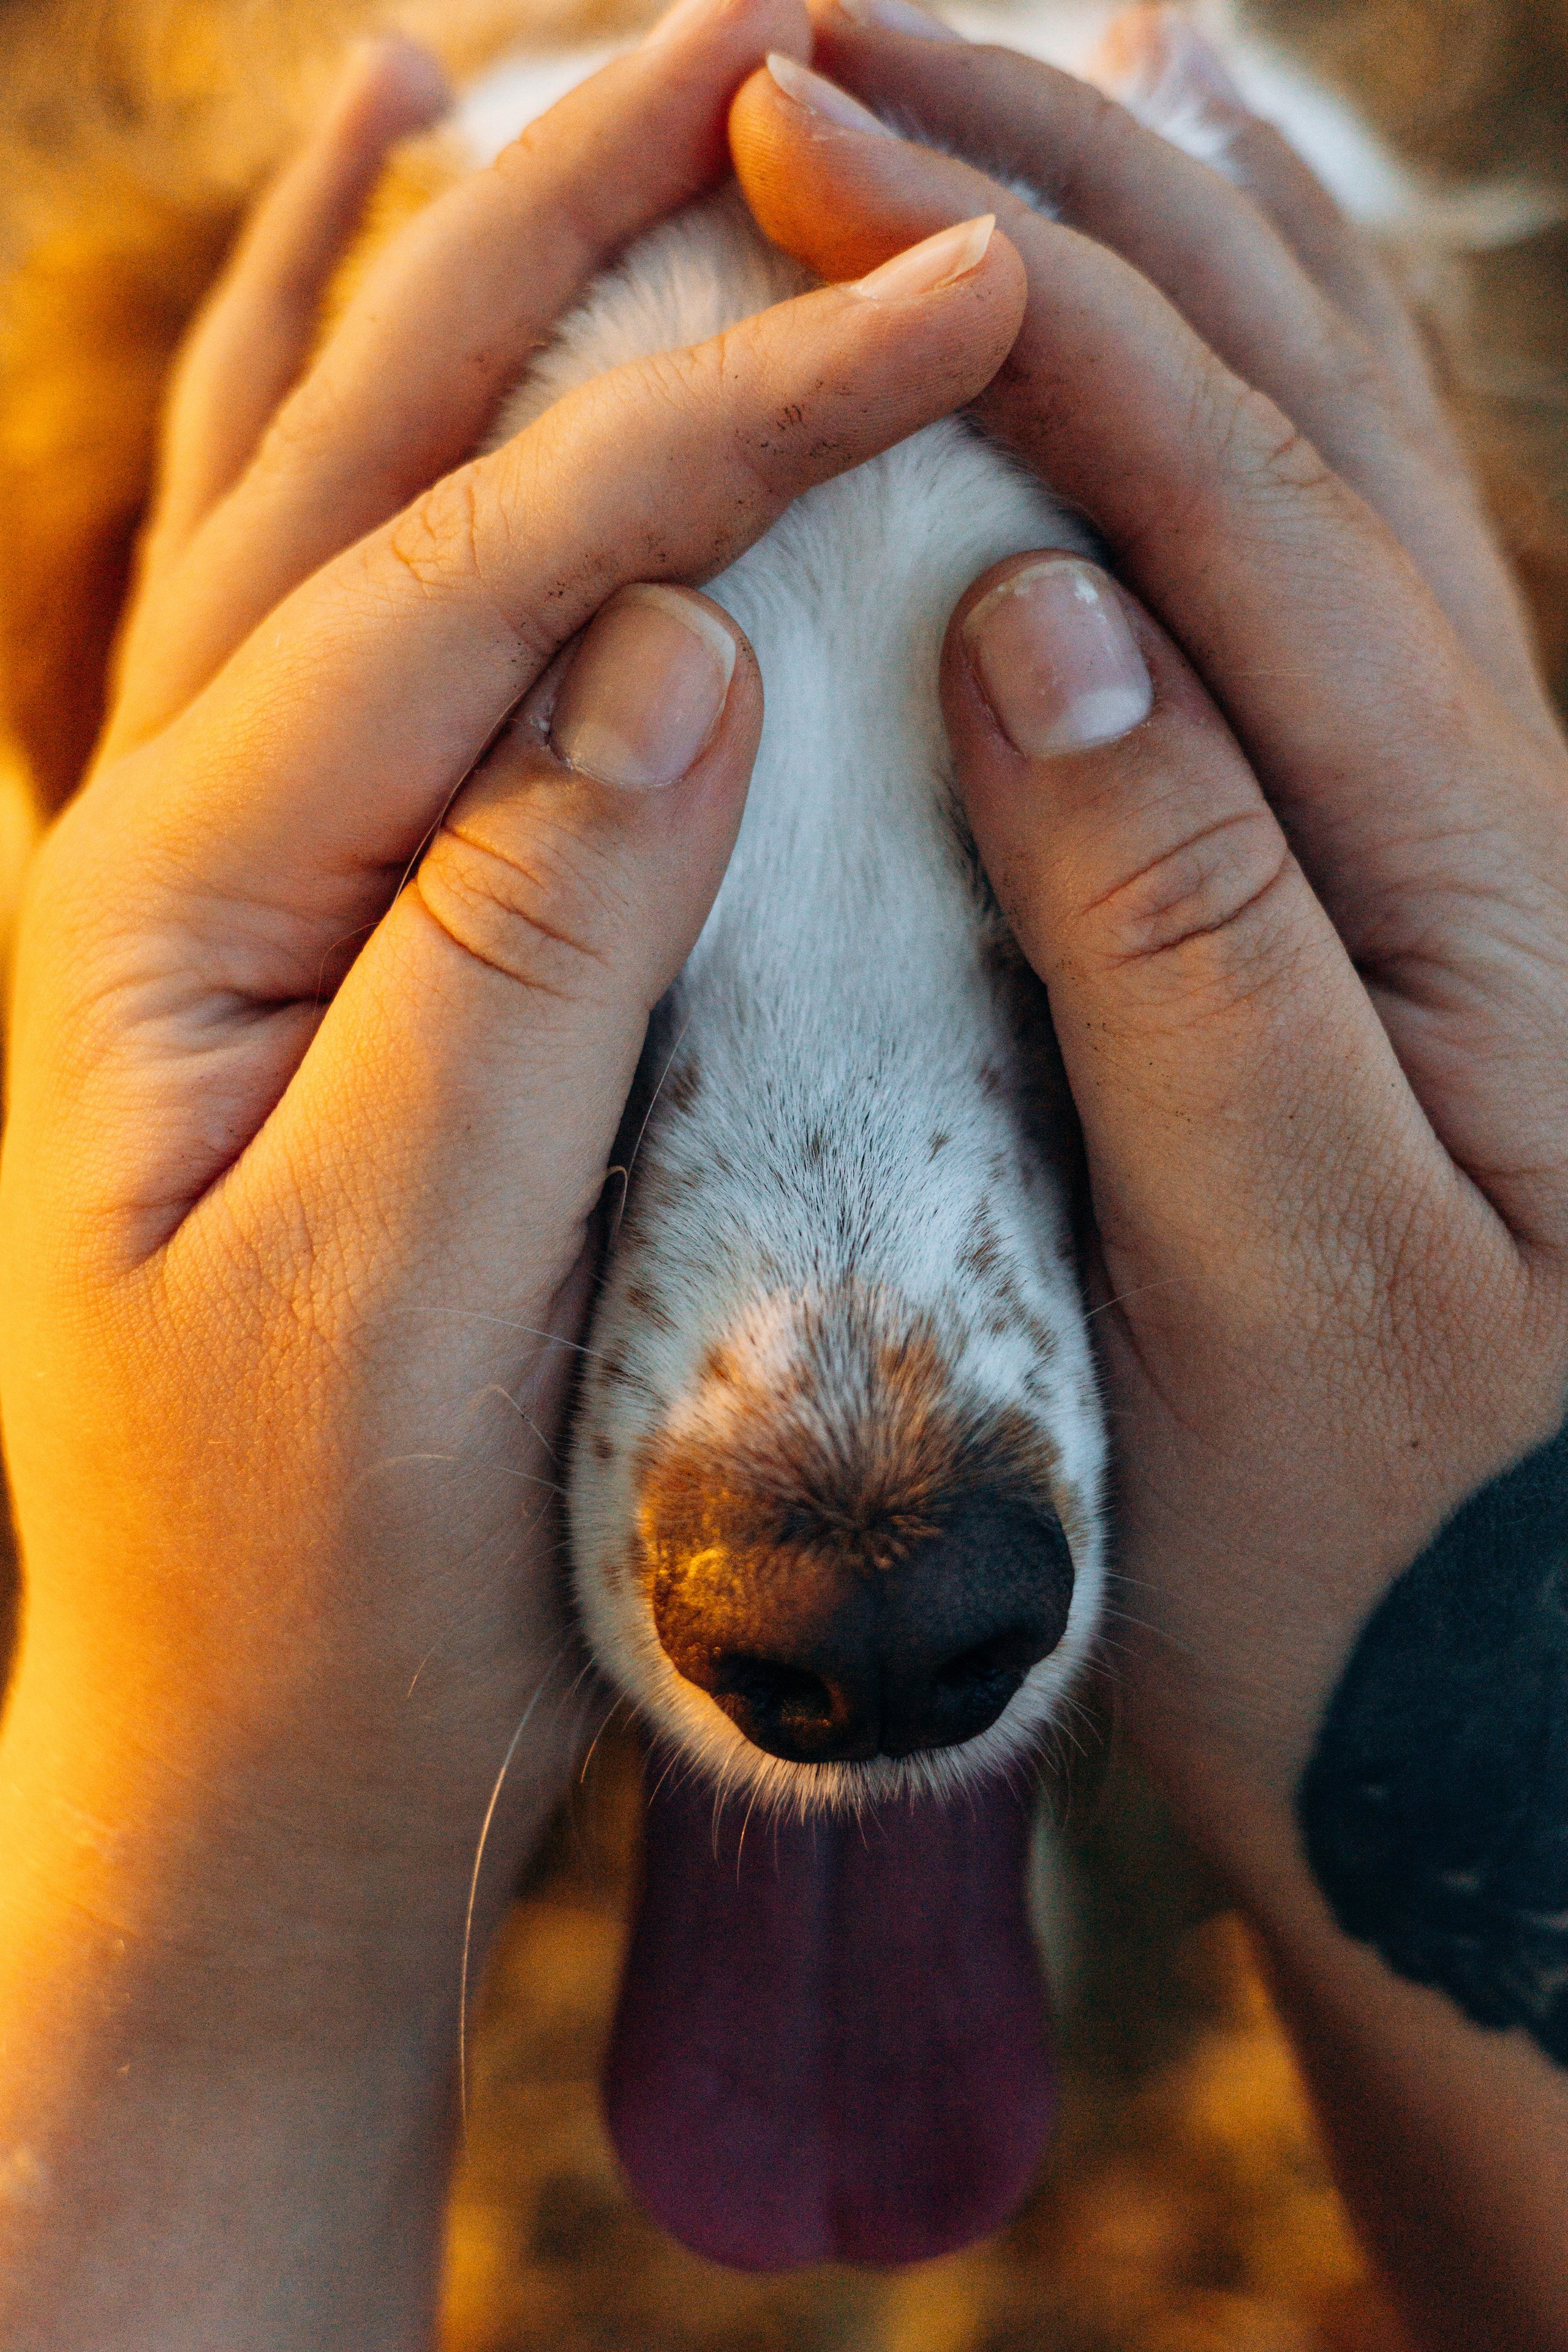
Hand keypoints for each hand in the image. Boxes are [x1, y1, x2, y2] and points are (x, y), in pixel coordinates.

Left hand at [0, 11, 1025, 2338]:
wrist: (244, 1729)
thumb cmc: (328, 1564)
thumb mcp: (406, 1299)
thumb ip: (516, 967)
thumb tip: (668, 659)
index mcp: (181, 908)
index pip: (474, 586)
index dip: (713, 427)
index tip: (941, 297)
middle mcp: (151, 832)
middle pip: (359, 459)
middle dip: (574, 236)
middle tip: (763, 28)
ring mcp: (185, 853)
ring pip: (293, 480)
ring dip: (429, 256)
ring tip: (538, 54)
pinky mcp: (253, 904)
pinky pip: (282, 599)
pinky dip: (334, 410)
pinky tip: (379, 265)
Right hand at [729, 7, 1567, 1809]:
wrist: (1505, 1705)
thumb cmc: (1383, 1555)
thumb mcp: (1285, 1288)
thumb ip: (1181, 946)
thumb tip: (1036, 619)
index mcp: (1454, 879)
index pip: (1218, 492)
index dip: (1008, 283)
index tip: (798, 130)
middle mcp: (1488, 801)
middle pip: (1288, 399)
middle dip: (1054, 186)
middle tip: (825, 44)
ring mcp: (1454, 824)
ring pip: (1324, 439)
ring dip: (1151, 236)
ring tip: (999, 78)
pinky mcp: (1393, 879)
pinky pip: (1329, 560)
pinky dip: (1240, 388)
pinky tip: (1175, 311)